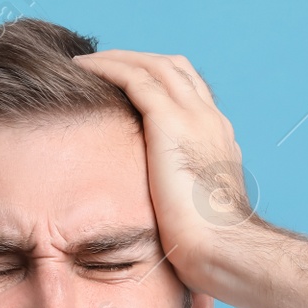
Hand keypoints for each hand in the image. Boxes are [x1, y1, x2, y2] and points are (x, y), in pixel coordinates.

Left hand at [70, 50, 260, 292]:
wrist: (224, 249)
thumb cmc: (210, 248)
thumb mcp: (197, 213)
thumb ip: (185, 198)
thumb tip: (170, 215)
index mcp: (218, 140)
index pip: (190, 93)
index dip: (159, 83)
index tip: (126, 86)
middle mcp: (210, 120)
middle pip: (174, 68)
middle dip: (137, 60)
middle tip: (101, 65)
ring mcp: (194, 116)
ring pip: (153, 65)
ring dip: (117, 58)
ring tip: (85, 62)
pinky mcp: (170, 121)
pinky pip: (134, 77)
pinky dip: (108, 67)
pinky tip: (83, 68)